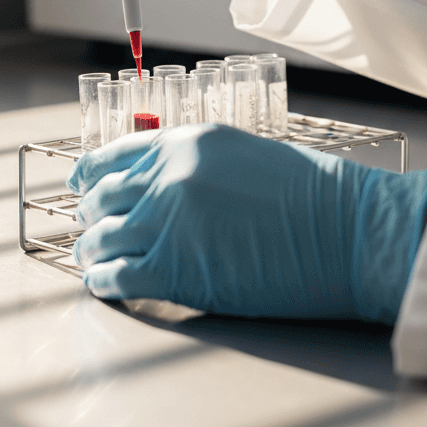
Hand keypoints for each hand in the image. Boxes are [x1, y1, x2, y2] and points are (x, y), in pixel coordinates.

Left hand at [68, 124, 426, 322]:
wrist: (346, 230)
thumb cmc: (313, 194)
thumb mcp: (244, 154)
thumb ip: (196, 164)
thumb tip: (165, 184)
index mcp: (185, 142)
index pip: (117, 153)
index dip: (91, 170)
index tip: (80, 182)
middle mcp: (168, 177)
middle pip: (104, 195)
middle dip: (90, 212)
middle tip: (87, 224)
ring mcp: (167, 222)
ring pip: (102, 237)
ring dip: (91, 249)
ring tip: (91, 258)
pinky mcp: (174, 270)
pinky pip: (118, 276)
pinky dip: (104, 281)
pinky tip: (106, 284)